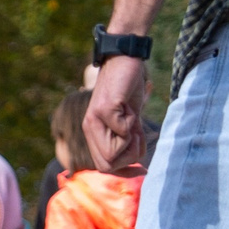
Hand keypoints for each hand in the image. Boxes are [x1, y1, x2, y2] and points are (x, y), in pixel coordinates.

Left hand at [86, 55, 149, 171]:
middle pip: (108, 165)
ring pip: (115, 153)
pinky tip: (131, 109)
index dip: (124, 168)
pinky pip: (124, 131)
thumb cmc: (127, 90)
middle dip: (129, 156)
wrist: (124, 60)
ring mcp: (96, 119)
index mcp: (93, 133)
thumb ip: (128, 140)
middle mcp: (90, 128)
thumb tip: (136, 168)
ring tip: (134, 121)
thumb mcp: (129, 120)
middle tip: (136, 134)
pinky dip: (134, 124)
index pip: (104, 167)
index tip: (139, 158)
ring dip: (133, 141)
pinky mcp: (105, 108)